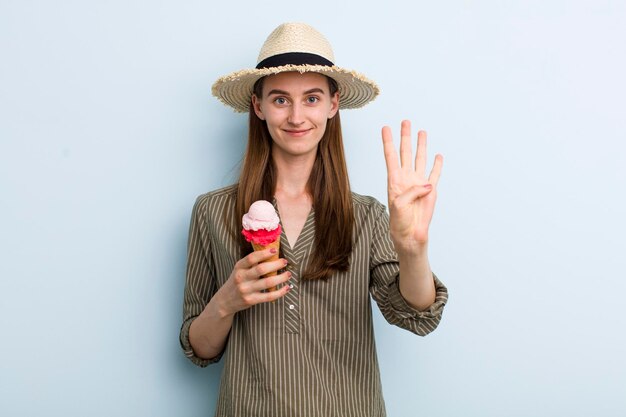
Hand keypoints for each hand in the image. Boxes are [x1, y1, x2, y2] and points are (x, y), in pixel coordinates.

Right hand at [217, 248, 290, 314]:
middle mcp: (241, 278)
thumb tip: (272, 255)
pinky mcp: (251, 300)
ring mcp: (246, 290)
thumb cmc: (237, 282)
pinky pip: (269, 296)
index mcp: (239, 267)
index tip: (275, 250)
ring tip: (288, 274)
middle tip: (285, 262)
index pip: (251, 258)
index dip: (264, 253)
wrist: (225, 300)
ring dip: (281, 277)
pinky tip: (287, 287)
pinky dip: (280, 292)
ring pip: (268, 282)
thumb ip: (252, 264)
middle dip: (276, 264)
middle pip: (261, 269)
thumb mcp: (240, 270)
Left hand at [382, 120, 442, 252]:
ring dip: (421, 145)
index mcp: (394, 180)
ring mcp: (418, 183)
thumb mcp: (400, 204)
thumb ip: (412, 191)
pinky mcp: (430, 190)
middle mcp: (406, 178)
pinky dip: (437, 165)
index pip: (391, 156)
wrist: (410, 234)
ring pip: (420, 158)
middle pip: (406, 152)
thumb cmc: (399, 221)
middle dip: (405, 137)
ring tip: (421, 132)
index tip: (385, 128)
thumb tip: (427, 184)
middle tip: (405, 122)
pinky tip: (438, 155)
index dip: (388, 141)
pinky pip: (434, 174)